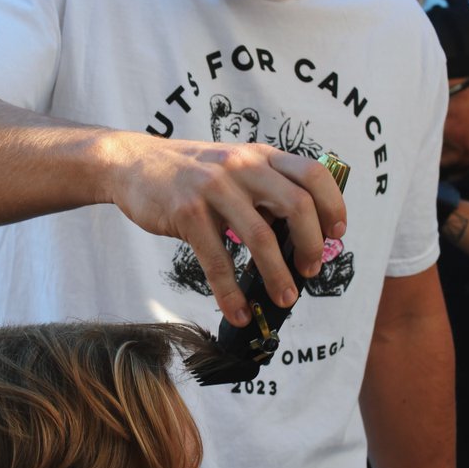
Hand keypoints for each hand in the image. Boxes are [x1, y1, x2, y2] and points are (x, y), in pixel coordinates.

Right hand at [105, 133, 347, 323]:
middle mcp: (241, 166)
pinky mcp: (187, 212)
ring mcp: (214, 188)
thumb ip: (264, 190)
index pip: (313, 174)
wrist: (133, 164)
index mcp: (259, 156)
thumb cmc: (189, 173)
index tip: (335, 234)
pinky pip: (217, 260)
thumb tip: (299, 237)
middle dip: (310, 246)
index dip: (332, 205)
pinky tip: (238, 312)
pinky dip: (230, 293)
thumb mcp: (233, 166)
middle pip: (296, 206)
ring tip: (284, 299)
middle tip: (310, 270)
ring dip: (277, 276)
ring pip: (261, 237)